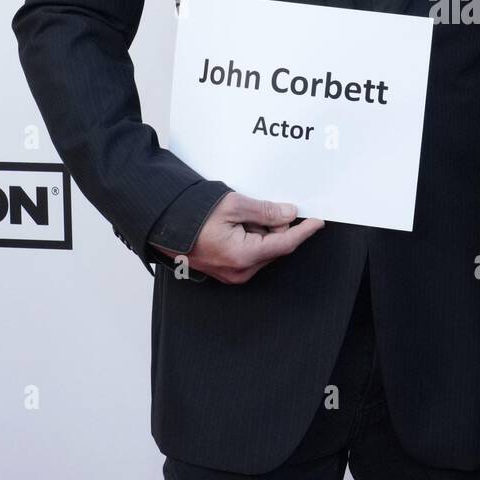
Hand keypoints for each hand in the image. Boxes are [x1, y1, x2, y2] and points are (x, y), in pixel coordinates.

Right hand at [151, 192, 324, 283]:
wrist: (162, 223)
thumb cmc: (190, 215)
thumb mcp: (233, 205)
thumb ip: (265, 211)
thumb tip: (288, 215)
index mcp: (242, 256)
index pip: (284, 244)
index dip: (303, 231)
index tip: (317, 222)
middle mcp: (239, 271)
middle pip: (274, 247)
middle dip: (274, 227)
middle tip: (258, 208)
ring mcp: (232, 274)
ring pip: (262, 250)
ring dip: (259, 231)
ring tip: (236, 217)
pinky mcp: (226, 271)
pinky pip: (249, 254)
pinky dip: (249, 238)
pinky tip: (234, 225)